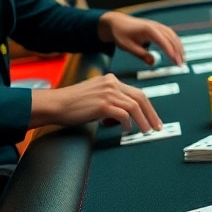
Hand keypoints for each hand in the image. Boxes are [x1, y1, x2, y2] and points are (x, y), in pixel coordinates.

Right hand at [28, 74, 162, 132]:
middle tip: (157, 126)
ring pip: (134, 107)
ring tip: (146, 131)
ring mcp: (108, 93)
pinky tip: (127, 129)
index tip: (153, 117)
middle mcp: (112, 84)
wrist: (54, 104)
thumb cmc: (71, 103)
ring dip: (143, 121)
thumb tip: (125, 114)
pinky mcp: (103, 105)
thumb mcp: (95, 95)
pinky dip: (128, 123)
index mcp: (111, 80)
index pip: (136, 92)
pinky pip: (123, 115)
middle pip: (141, 98)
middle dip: (151, 114)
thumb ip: (111, 99)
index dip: (148, 106)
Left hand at [98, 12, 183, 65]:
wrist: (117, 22)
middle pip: (171, 38)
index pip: (163, 41)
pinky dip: (176, 43)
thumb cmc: (121, 34)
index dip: (170, 51)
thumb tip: (153, 63)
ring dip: (179, 47)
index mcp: (148, 30)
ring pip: (173, 36)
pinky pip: (171, 35)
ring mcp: (158, 26)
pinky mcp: (158, 28)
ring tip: (182, 59)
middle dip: (178, 51)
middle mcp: (156, 26)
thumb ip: (141, 55)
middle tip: (181, 64)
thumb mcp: (128, 47)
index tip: (175, 61)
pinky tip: (178, 51)